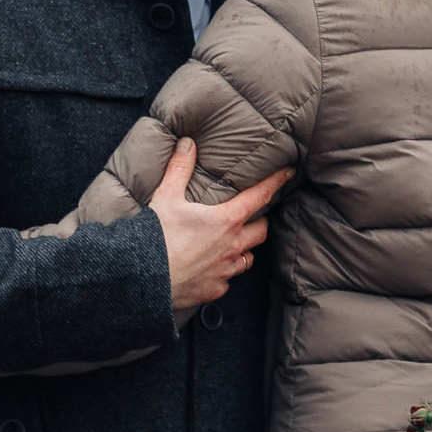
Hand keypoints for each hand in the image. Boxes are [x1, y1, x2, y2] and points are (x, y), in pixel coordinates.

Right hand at [152, 138, 293, 311]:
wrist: (143, 278)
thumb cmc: (157, 237)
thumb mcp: (167, 197)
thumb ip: (180, 168)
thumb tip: (188, 143)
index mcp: (226, 220)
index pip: (260, 196)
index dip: (276, 182)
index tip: (289, 174)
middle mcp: (232, 246)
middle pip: (261, 231)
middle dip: (260, 221)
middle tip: (252, 214)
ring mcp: (225, 270)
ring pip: (248, 258)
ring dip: (244, 248)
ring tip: (233, 242)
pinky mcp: (215, 289)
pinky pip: (228, 279)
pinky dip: (224, 272)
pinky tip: (211, 268)